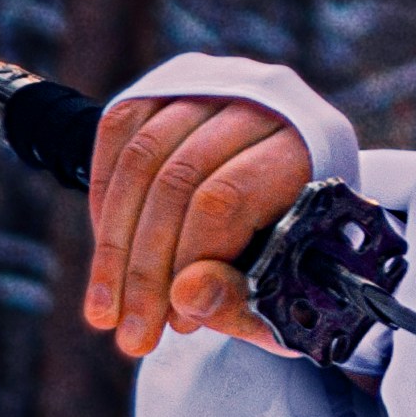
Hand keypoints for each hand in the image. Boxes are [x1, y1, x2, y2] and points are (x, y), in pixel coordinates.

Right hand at [80, 95, 311, 358]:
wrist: (294, 209)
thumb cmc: (296, 261)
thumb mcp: (286, 293)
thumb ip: (242, 300)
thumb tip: (185, 297)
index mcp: (310, 147)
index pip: (226, 197)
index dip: (187, 261)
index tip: (172, 323)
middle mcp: (266, 101)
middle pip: (178, 178)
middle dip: (143, 267)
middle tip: (128, 333)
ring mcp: (215, 84)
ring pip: (141, 156)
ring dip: (113, 243)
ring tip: (108, 309)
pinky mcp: (171, 84)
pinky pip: (119, 130)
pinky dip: (105, 198)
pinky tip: (107, 254)